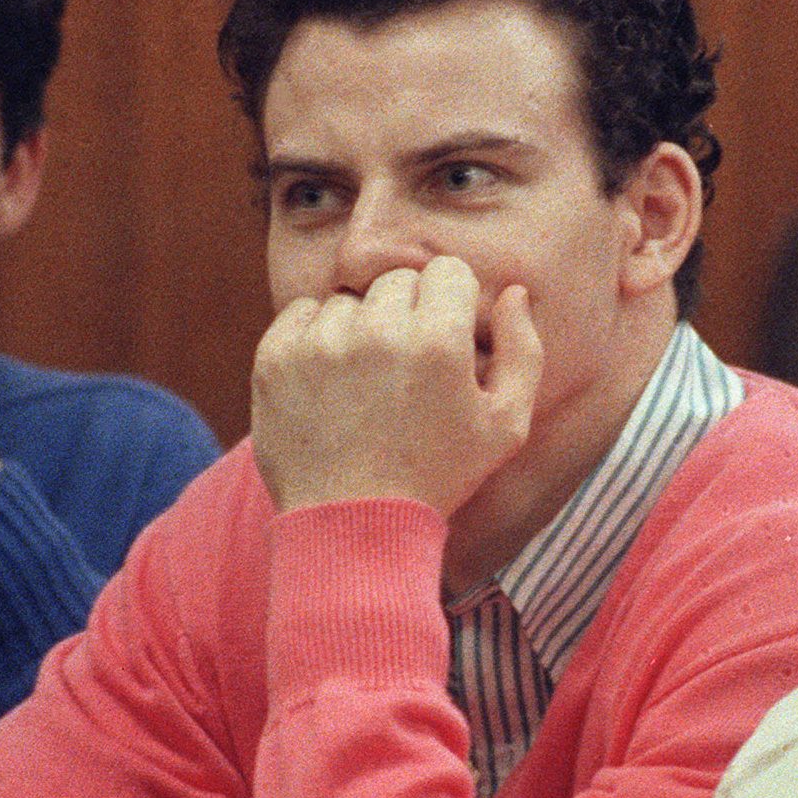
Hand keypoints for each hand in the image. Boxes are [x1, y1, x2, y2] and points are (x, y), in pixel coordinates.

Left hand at [251, 257, 542, 517]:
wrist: (353, 526)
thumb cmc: (438, 477)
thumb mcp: (505, 426)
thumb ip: (522, 350)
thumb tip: (512, 292)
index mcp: (438, 341)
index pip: (447, 270)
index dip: (449, 304)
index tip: (442, 341)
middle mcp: (377, 332)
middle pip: (397, 281)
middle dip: (406, 314)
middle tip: (402, 370)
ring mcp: (320, 343)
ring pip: (348, 300)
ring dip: (358, 328)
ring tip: (364, 384)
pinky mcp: (275, 358)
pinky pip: (300, 313)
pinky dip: (313, 337)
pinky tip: (328, 382)